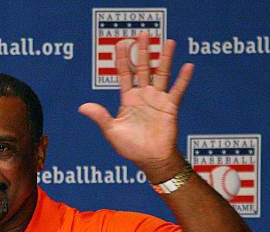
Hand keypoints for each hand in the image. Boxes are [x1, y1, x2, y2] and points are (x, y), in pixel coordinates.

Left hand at [79, 32, 193, 175]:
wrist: (150, 159)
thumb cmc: (130, 148)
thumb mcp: (112, 131)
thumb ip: (100, 117)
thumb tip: (82, 107)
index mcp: (128, 100)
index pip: (123, 74)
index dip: (122, 59)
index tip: (121, 43)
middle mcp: (143, 96)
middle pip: (142, 68)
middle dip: (142, 51)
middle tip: (142, 34)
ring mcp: (158, 100)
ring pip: (161, 74)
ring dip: (164, 58)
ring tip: (168, 41)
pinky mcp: (170, 107)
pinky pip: (177, 90)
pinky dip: (183, 79)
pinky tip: (187, 65)